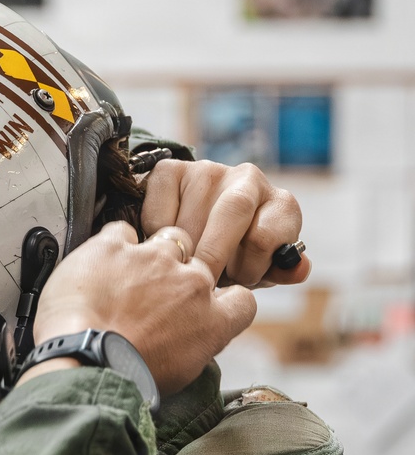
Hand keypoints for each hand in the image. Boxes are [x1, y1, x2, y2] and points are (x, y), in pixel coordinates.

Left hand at [26, 222, 256, 396]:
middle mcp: (190, 285)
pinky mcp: (115, 247)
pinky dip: (112, 246)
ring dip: (152, 255)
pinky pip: (121, 232)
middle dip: (178, 278)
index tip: (203, 305)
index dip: (221, 300)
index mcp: (211, 322)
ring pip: (168, 239)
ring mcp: (154, 261)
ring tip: (125, 281)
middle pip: (198, 265)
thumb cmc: (125, 376)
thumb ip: (194, 345)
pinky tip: (101, 269)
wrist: (84, 362)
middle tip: (150, 299)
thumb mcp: (179, 375)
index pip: (241, 299)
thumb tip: (190, 339)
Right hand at [141, 159, 310, 287]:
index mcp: (281, 205)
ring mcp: (208, 170)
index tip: (235, 284)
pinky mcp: (171, 170)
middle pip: (231, 212)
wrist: (200, 233)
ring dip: (183, 252)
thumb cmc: (239, 259)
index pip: (264, 237)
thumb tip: (300, 269)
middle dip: (211, 255)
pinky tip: (165, 245)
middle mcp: (249, 178)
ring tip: (185, 266)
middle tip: (199, 282)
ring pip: (190, 217)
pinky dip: (156, 235)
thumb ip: (279, 272)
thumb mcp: (261, 272)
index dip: (246, 269)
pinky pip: (158, 210)